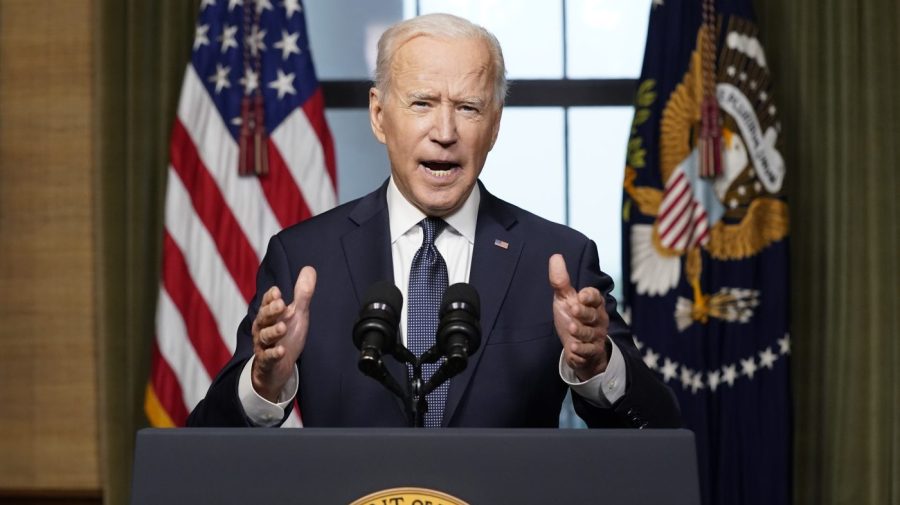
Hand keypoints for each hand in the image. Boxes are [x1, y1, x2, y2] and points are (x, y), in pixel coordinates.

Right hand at [251, 266, 316, 401]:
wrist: (278, 367)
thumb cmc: (286, 336)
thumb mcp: (296, 314)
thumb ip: (302, 294)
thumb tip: (310, 268)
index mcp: (269, 315)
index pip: (267, 303)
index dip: (271, 297)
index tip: (277, 291)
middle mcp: (263, 328)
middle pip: (264, 317)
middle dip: (271, 311)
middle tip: (281, 304)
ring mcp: (264, 345)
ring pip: (264, 337)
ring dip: (273, 332)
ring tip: (283, 327)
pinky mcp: (267, 362)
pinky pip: (268, 358)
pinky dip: (273, 354)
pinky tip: (281, 351)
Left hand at [549, 254, 609, 380]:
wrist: (577, 346)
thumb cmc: (572, 317)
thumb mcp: (565, 299)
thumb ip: (561, 281)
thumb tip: (555, 256)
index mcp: (593, 304)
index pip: (595, 297)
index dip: (589, 296)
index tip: (581, 295)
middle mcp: (598, 319)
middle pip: (593, 315)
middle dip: (584, 312)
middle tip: (573, 309)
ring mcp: (596, 337)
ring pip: (591, 334)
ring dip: (581, 331)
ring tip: (572, 328)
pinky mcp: (592, 352)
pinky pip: (589, 351)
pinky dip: (582, 351)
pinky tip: (573, 349)